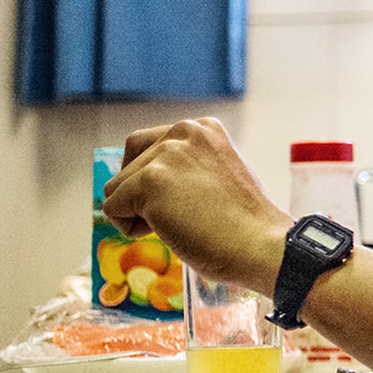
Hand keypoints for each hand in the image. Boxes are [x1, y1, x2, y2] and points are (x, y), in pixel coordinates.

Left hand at [103, 119, 292, 289]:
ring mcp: (165, 155)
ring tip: (178, 224)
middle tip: (183, 215)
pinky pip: (111, 209)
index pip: (146, 147)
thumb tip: (150, 183)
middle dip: (143, 196)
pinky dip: (130, 229)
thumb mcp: (218, 174)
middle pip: (127, 165)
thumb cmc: (245, 223)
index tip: (188, 201)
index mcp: (202, 128)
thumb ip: (187, 166)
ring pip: (116, 188)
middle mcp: (183, 131)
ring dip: (137, 213)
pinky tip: (169, 232)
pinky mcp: (149, 182)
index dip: (157, 181)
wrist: (261, 244)